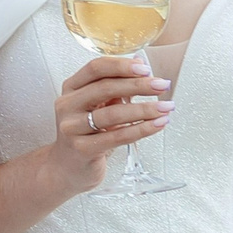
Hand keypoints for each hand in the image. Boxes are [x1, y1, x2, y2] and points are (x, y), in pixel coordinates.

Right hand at [43, 55, 171, 195]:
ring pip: (113, 114)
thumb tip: (141, 64)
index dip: (122, 66)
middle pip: (105, 88)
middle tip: (161, 85)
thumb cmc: (86, 134)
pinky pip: (117, 137)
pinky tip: (157, 124)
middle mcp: (68, 106)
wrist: (67, 168)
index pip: (96, 68)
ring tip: (165, 107)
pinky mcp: (82, 149)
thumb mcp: (97, 106)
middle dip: (138, 85)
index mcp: (71, 88)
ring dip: (144, 109)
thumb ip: (116, 86)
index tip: (145, 68)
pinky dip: (141, 129)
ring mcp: (72, 128)